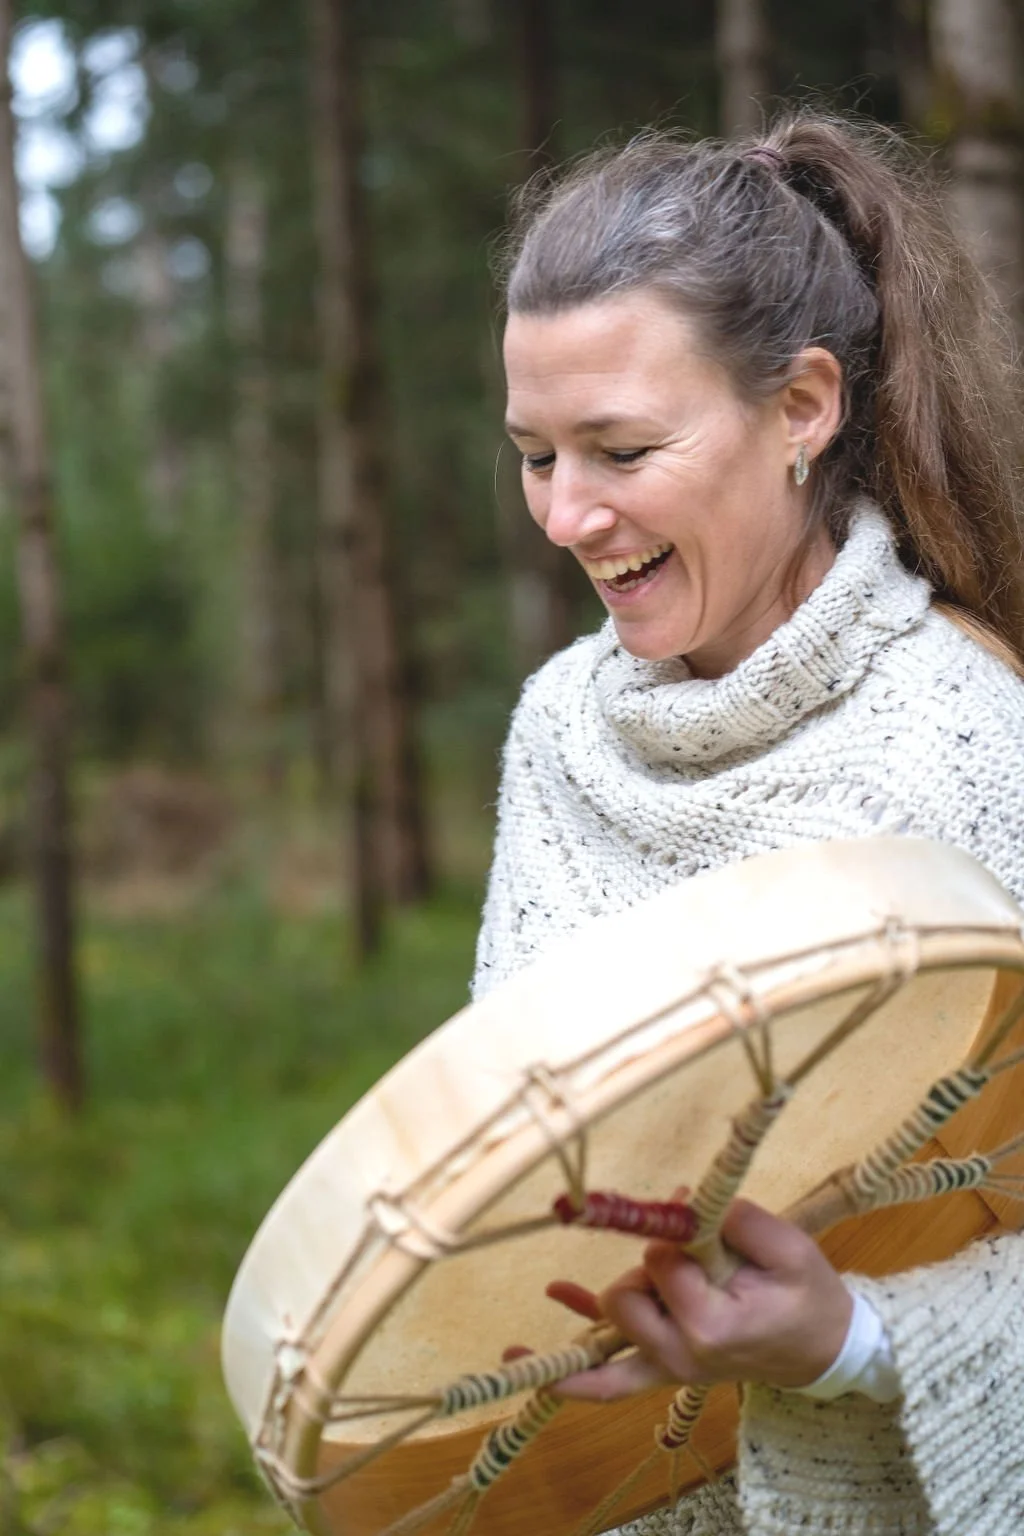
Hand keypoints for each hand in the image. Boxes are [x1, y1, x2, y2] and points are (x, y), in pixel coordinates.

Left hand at [549, 1199, 851, 1400]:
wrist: (824, 1348)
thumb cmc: (808, 1295)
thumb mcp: (788, 1247)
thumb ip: (737, 1220)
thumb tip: (680, 1202)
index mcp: (713, 1327)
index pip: (659, 1264)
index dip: (670, 1235)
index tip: (696, 1220)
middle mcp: (681, 1357)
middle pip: (621, 1299)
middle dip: (640, 1265)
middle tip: (679, 1254)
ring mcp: (668, 1371)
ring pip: (605, 1339)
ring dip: (600, 1301)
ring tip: (559, 1287)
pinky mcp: (661, 1373)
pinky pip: (605, 1383)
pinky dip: (565, 1369)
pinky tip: (519, 1354)